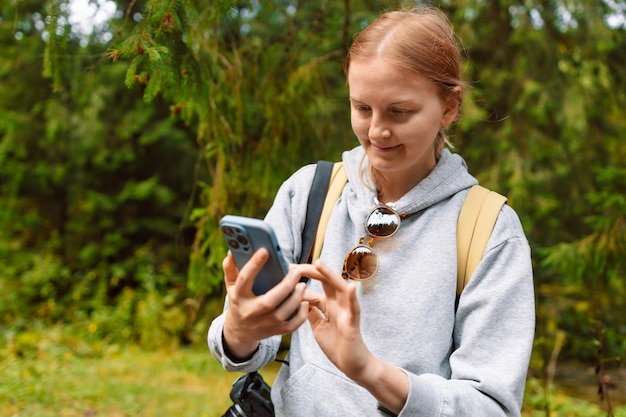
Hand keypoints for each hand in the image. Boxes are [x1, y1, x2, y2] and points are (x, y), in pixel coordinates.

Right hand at [222, 248, 309, 359]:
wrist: (239, 331)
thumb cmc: (239, 301)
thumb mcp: (231, 286)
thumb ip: (230, 269)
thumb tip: (231, 252)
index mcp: (238, 297)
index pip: (244, 279)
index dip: (254, 264)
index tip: (265, 250)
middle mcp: (249, 312)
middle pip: (268, 301)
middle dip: (285, 286)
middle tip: (297, 272)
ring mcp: (262, 324)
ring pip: (281, 314)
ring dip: (295, 299)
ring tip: (302, 285)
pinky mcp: (273, 331)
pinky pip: (290, 326)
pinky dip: (300, 315)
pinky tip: (305, 302)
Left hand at [302, 261, 372, 380]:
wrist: (353, 365)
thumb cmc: (337, 345)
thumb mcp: (318, 326)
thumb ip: (311, 312)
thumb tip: (300, 299)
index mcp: (330, 306)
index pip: (317, 288)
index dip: (304, 280)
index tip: (289, 269)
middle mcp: (339, 305)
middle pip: (327, 282)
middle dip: (312, 272)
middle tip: (295, 266)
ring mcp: (346, 313)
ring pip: (340, 289)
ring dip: (330, 276)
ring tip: (319, 264)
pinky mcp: (352, 324)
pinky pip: (354, 309)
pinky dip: (353, 298)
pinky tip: (351, 287)